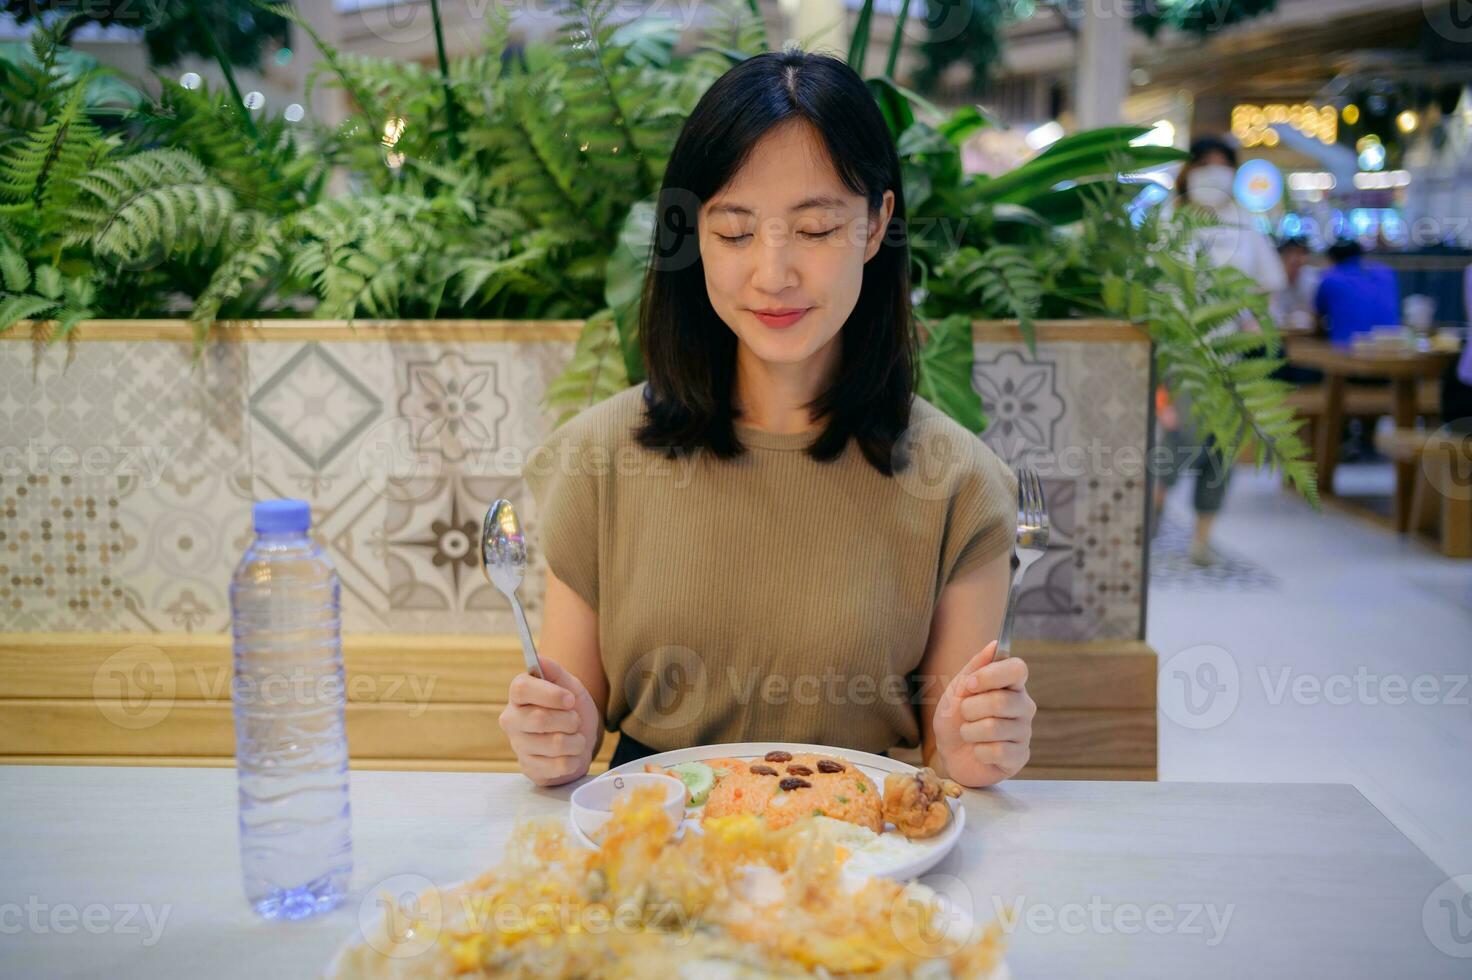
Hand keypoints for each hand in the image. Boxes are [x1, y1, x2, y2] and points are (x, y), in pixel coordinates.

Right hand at [498, 657, 600, 786]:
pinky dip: (574, 760)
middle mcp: (512, 720)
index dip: (549, 694)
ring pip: (554, 744)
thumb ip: (555, 673)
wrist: (581, 740)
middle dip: (569, 720)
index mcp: (518, 696)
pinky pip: (558, 766)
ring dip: (576, 741)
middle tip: (575, 720)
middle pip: (539, 719)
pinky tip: (570, 755)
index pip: (521, 688)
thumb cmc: (571, 711)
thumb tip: (538, 658)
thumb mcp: (570, 687)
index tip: (570, 699)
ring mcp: (519, 746)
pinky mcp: (529, 769)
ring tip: (575, 738)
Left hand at [932, 641, 1034, 786]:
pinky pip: (997, 751)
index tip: (970, 685)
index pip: (1018, 669)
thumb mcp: (957, 690)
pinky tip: (979, 751)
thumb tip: (995, 645)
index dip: (991, 675)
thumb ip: (975, 667)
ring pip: (995, 727)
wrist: (948, 754)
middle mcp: (1023, 706)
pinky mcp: (1019, 757)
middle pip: (1002, 701)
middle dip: (971, 709)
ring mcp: (1024, 732)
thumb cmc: (955, 718)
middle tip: (965, 715)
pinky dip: (978, 751)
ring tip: (969, 733)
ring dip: (970, 731)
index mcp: (1011, 685)